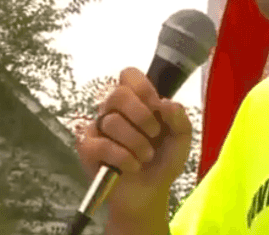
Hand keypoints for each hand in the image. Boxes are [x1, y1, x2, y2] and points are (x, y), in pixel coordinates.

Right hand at [76, 67, 193, 221]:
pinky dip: (122, 157)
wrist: (150, 193)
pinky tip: (132, 166)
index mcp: (136, 101)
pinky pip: (100, 145)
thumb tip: (165, 103)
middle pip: (117, 93)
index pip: (129, 75)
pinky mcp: (87, 149)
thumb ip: (179, 117)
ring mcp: (98, 128)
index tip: (157, 108)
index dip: (144, 88)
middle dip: (141, 115)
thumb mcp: (181, 138)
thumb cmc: (163, 161)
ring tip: (146, 156)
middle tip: (154, 133)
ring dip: (136, 142)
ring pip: (111, 121)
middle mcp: (114, 110)